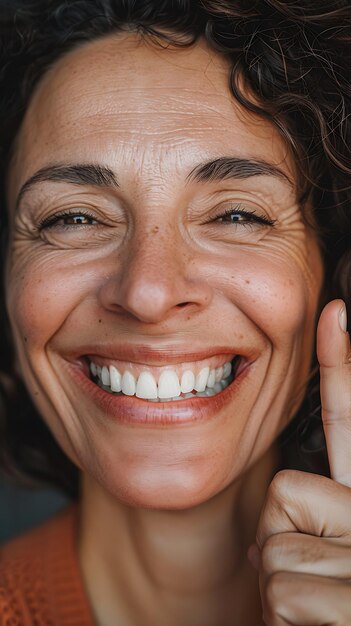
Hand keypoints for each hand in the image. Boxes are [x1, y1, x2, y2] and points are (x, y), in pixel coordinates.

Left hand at [250, 298, 350, 624]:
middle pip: (285, 491)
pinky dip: (285, 622)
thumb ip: (307, 530)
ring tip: (319, 613)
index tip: (335, 313)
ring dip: (283, 591)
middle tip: (315, 582)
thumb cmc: (332, 614)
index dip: (341, 367)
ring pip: (275, 546)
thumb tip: (269, 534)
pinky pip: (283, 591)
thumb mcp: (327, 566)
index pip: (347, 423)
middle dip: (280, 540)